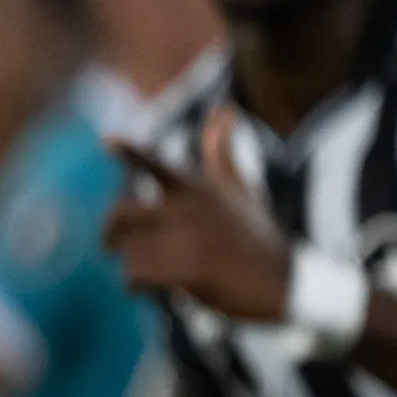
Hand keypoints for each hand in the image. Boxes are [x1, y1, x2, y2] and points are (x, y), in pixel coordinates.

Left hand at [102, 108, 293, 321]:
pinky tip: (149, 289)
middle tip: (110, 246)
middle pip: (120, 213)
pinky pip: (136, 275)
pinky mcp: (192, 270)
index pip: (156, 164)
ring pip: (128, 250)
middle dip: (109, 232)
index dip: (131, 152)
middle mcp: (190, 208)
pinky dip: (135, 286)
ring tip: (154, 274)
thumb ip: (222, 152)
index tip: (107, 140)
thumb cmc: (257, 235)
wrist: (289, 283)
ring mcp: (190, 239)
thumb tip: (225, 107)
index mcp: (197, 188)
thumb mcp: (240, 188)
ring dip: (132, 267)